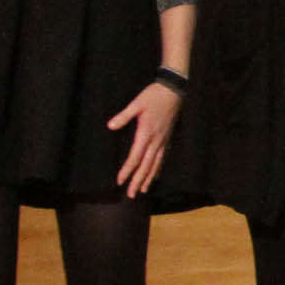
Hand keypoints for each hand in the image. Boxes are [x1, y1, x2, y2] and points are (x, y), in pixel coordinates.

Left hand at [108, 79, 179, 196]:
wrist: (174, 90)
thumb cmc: (154, 96)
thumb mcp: (136, 103)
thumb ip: (124, 116)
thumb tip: (110, 126)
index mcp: (146, 133)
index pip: (135, 157)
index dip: (127, 170)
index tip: (120, 181)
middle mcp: (156, 140)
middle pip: (146, 165)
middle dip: (138, 181)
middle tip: (131, 195)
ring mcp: (163, 140)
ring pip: (156, 164)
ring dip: (149, 178)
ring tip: (143, 190)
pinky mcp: (167, 138)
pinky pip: (162, 157)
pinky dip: (158, 169)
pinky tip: (155, 175)